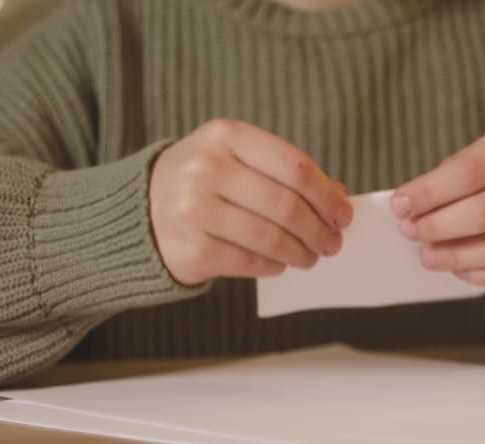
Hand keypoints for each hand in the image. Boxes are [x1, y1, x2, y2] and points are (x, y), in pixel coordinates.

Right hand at [148, 118, 353, 285]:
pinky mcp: (192, 248)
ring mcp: (195, 210)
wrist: (142, 210)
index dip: (326, 195)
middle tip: (332, 243)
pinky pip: (249, 261)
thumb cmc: (204, 182)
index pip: (294, 166)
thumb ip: (285, 173)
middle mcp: (206, 168)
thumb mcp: (238, 159)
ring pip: (270, 238)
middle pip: (286, 205)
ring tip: (311, 257)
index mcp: (225, 135)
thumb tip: (338, 198)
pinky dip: (273, 265)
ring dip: (300, 252)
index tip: (343, 214)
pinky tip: (280, 263)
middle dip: (318, 229)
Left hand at [391, 120, 484, 287]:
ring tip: (430, 256)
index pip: (471, 171)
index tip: (401, 205)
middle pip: (484, 213)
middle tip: (412, 233)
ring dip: (456, 256)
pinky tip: (463, 269)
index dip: (429, 192)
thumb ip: (468, 168)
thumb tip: (418, 205)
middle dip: (438, 227)